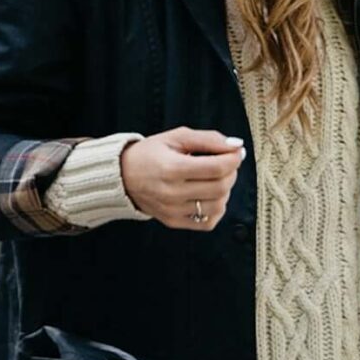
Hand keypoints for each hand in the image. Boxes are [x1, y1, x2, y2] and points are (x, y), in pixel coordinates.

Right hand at [120, 128, 246, 230]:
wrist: (122, 176)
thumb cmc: (150, 154)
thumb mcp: (176, 137)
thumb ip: (208, 139)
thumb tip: (236, 146)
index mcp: (172, 168)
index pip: (217, 168)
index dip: (234, 159)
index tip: (236, 152)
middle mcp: (172, 193)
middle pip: (220, 187)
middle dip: (231, 173)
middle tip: (226, 163)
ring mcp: (173, 210)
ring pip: (218, 206)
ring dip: (225, 191)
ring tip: (215, 179)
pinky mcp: (174, 222)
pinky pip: (208, 222)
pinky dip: (216, 209)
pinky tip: (208, 196)